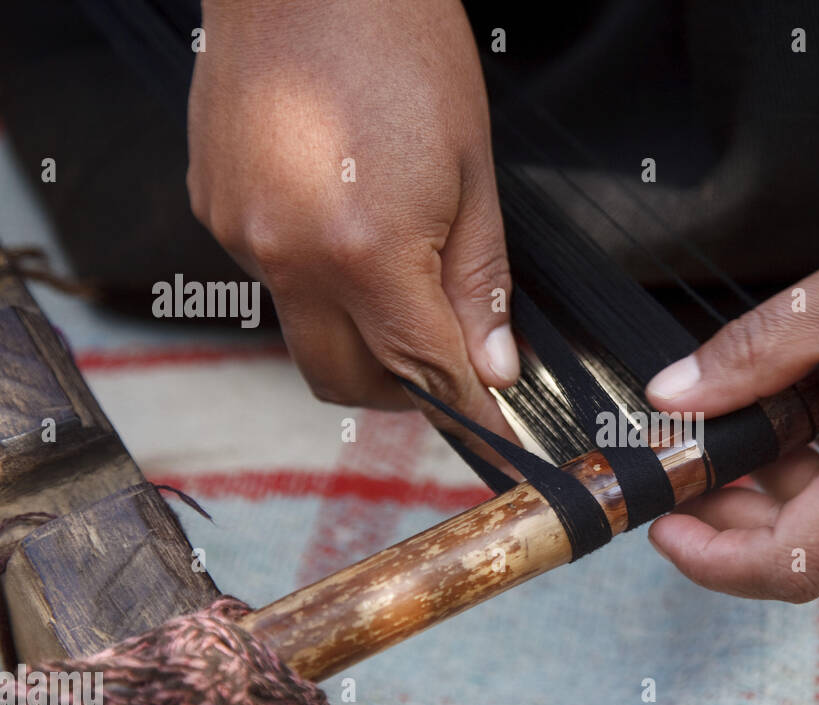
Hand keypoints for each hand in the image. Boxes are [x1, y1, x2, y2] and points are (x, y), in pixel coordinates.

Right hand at [187, 0, 516, 435]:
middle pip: (344, 380)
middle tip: (452, 363)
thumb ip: (479, 283)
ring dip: (359, 331)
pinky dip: (317, 276)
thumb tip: (493, 366)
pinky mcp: (213, 206)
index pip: (424, 373)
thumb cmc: (403, 46)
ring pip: (306, 330)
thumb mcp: (472, 171)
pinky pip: (272, 276)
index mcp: (364, 251)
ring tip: (400, 267)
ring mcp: (239, 233)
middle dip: (404, 392)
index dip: (471, 414)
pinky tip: (344, 216)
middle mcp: (287, 256)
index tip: (500, 440)